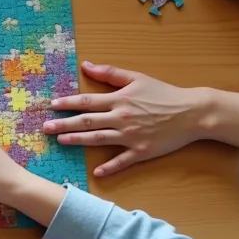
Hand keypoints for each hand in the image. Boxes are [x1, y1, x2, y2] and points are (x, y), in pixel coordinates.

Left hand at [43, 62, 208, 176]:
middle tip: (45, 128)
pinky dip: (110, 167)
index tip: (51, 105)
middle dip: (63, 124)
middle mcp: (121, 118)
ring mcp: (131, 136)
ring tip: (61, 142)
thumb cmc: (165, 94)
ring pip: (98, 140)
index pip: (87, 101)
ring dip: (77, 141)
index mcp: (119, 100)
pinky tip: (97, 173)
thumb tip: (86, 66)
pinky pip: (122, 161)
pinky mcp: (142, 151)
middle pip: (87, 122)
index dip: (67, 103)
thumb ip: (111, 74)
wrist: (193, 112)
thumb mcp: (137, 78)